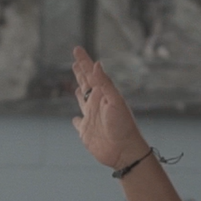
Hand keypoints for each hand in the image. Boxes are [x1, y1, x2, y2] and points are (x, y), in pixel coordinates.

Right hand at [70, 47, 151, 172]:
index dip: (84, 61)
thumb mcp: (115, 102)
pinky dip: (76, 120)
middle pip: (86, 84)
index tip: (77, 49)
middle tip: (75, 60)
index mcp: (103, 95)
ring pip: (82, 101)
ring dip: (79, 91)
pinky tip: (75, 118)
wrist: (125, 152)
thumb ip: (104, 84)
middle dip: (81, 72)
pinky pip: (79, 124)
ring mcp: (92, 118)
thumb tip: (97, 64)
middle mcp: (97, 104)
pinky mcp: (87, 132)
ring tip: (77, 85)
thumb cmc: (123, 126)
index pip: (91, 74)